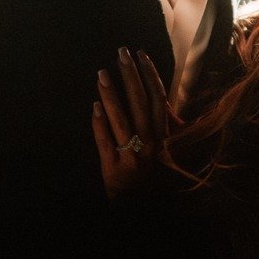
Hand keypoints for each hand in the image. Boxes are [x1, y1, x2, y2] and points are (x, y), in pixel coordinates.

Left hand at [91, 46, 172, 197]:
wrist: (138, 206)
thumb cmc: (149, 173)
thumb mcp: (160, 147)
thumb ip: (160, 123)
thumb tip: (159, 95)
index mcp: (163, 136)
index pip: (158, 99)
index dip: (150, 75)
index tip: (140, 54)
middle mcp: (151, 144)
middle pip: (141, 103)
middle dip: (131, 76)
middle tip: (121, 52)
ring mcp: (133, 156)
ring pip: (122, 119)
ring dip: (112, 95)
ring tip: (102, 73)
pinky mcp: (115, 168)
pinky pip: (106, 142)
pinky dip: (100, 124)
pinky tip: (94, 106)